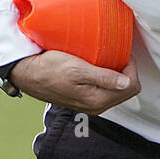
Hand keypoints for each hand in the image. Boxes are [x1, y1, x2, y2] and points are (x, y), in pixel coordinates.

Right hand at [9, 49, 140, 113]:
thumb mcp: (77, 69)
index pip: (131, 86)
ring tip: (108, 58)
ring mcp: (91, 104)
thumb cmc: (49, 68)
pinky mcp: (84, 99)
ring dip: (117, 74)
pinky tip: (98, 65)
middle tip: (117, 53)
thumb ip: (104, 77)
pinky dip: (107, 77)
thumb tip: (127, 82)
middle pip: (127, 90)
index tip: (122, 52)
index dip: (131, 67)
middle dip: (127, 71)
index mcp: (97, 100)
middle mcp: (97, 106)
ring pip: (117, 90)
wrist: (27, 75)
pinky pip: (105, 89)